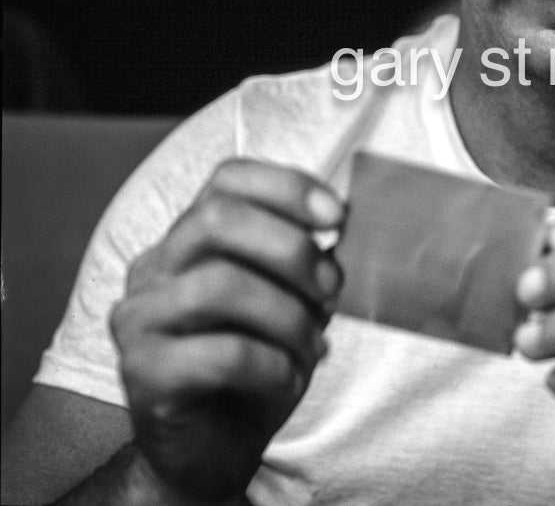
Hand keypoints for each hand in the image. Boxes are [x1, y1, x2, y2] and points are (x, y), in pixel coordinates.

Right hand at [110, 159, 343, 502]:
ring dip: (287, 315)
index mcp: (190, 237)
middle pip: (218, 219)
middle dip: (291, 248)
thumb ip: (307, 262)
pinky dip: (272, 364)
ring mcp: (140, 317)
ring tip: (313, 345)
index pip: (228, 179)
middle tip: (332, 288)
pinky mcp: (142, 373)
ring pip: (218, 284)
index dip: (288, 186)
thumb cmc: (256, 363)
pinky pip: (220, 353)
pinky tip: (288, 378)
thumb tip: (340, 233)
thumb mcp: (292, 300)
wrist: (212, 448)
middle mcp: (155, 266)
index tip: (339, 217)